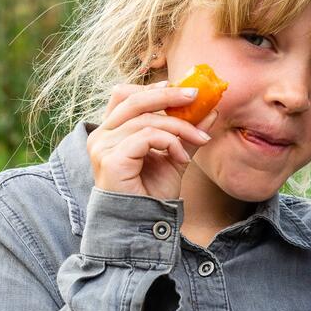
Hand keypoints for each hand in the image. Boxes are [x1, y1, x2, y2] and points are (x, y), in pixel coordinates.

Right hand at [87, 82, 216, 200]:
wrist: (143, 223)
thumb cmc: (152, 192)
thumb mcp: (174, 156)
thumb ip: (186, 133)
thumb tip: (209, 110)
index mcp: (110, 131)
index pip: (123, 96)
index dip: (149, 88)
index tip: (176, 87)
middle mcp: (101, 135)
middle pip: (133, 100)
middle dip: (168, 96)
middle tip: (196, 95)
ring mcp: (102, 147)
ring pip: (147, 120)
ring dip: (179, 128)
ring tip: (199, 140)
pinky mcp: (111, 158)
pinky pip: (147, 136)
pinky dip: (170, 142)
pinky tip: (181, 159)